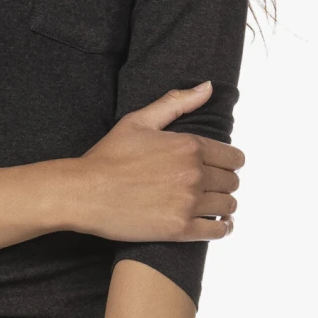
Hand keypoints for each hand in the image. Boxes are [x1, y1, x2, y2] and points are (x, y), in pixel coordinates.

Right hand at [70, 80, 243, 243]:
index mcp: (189, 146)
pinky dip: (222, 229)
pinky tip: (218, 226)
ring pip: (228, 206)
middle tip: (212, 188)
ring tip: (213, 207)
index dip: (229, 163)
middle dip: (225, 184)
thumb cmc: (108, 156)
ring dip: (224, 206)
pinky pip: (218, 231)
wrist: (84, 193)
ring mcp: (188, 202)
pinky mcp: (180, 229)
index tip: (220, 168)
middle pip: (232, 182)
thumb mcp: (139, 120)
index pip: (233, 157)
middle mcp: (194, 173)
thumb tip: (208, 87)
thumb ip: (176, 102)